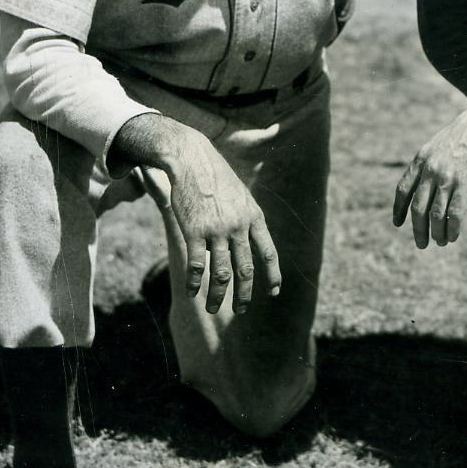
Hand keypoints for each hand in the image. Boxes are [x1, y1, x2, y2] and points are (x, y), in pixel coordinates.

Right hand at [114, 115, 279, 314]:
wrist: (192, 158)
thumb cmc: (216, 176)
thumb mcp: (240, 195)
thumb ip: (245, 220)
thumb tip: (242, 244)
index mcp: (254, 216)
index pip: (268, 253)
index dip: (272, 275)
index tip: (274, 292)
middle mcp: (239, 226)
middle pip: (246, 270)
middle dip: (244, 294)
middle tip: (242, 310)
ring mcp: (217, 230)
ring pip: (222, 273)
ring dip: (219, 296)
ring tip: (214, 309)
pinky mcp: (194, 231)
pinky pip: (197, 265)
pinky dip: (195, 282)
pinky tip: (192, 292)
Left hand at [392, 94, 466, 247]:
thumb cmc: (464, 137)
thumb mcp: (438, 147)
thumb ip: (429, 167)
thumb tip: (426, 194)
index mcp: (421, 160)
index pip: (403, 189)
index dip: (399, 209)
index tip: (397, 223)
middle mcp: (430, 170)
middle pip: (418, 208)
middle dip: (418, 229)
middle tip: (421, 244)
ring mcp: (447, 177)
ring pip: (436, 214)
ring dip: (437, 233)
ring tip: (440, 242)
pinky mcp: (466, 183)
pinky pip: (455, 213)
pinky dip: (453, 228)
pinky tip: (453, 236)